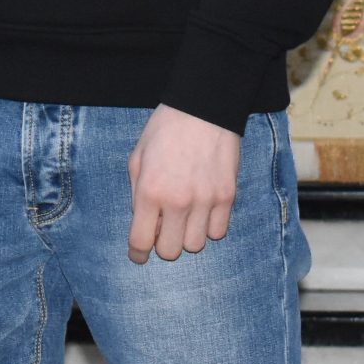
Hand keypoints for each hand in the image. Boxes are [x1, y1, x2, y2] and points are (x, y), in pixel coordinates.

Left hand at [126, 105, 239, 261]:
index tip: (138, 255)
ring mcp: (205, 201)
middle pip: (170, 252)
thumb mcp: (137, 158)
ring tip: (184, 217)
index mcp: (150, 191)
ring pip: (195, 245)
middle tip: (163, 229)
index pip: (141, 241)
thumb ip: (137, 195)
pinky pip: (219, 232)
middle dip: (163, 245)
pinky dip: (209, 227)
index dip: (137, 254)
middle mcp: (178, 201)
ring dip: (186, 236)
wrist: (203, 108)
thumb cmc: (165, 131)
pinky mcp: (227, 197)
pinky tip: (202, 211)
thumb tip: (144, 224)